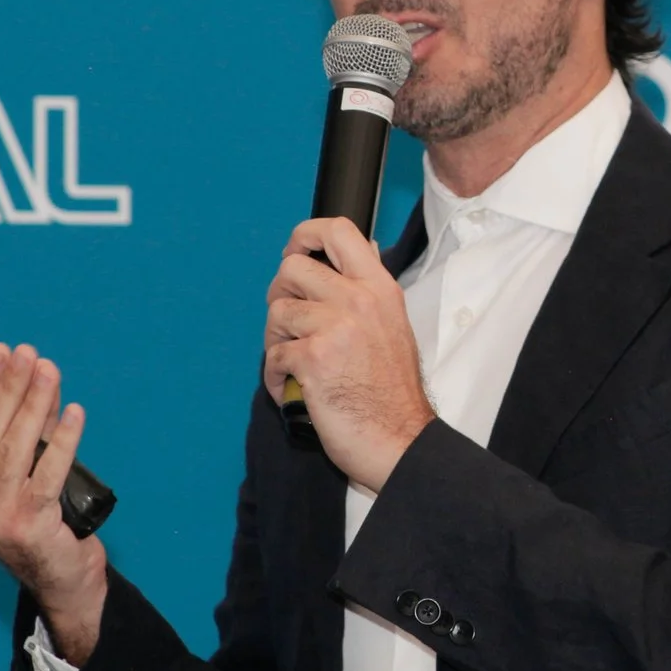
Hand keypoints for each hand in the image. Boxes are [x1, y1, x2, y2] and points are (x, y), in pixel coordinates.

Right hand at [0, 342, 107, 662]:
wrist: (60, 577)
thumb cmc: (38, 517)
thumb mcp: (21, 470)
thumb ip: (28, 429)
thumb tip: (39, 377)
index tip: (3, 352)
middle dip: (9, 387)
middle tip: (29, 354)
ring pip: (13, 449)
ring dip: (34, 404)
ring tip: (49, 372)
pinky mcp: (28, 525)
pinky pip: (47, 474)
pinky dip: (64, 440)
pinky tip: (75, 413)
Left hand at [264, 217, 435, 491]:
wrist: (398, 440)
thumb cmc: (393, 393)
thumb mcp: (393, 326)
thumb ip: (368, 292)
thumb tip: (356, 255)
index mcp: (379, 288)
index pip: (339, 231)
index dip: (306, 234)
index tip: (296, 250)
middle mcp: (358, 300)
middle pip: (292, 268)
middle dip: (281, 294)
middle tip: (290, 322)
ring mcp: (334, 327)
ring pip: (277, 311)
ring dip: (276, 339)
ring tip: (293, 361)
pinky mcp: (312, 357)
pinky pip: (272, 353)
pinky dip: (274, 374)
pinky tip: (291, 387)